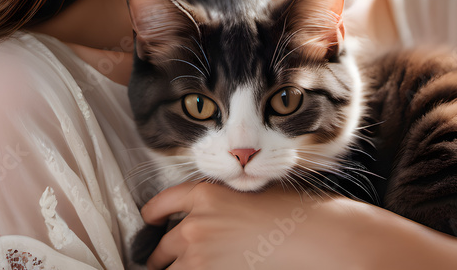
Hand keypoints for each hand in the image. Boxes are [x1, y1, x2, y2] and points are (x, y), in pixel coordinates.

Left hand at [140, 179, 378, 269]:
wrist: (307, 237)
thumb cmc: (287, 213)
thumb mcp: (247, 193)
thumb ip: (219, 201)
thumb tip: (209, 213)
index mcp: (204, 195)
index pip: (161, 203)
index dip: (151, 214)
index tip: (149, 220)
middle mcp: (195, 224)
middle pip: (161, 245)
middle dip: (158, 255)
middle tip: (157, 260)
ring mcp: (200, 255)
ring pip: (169, 269)